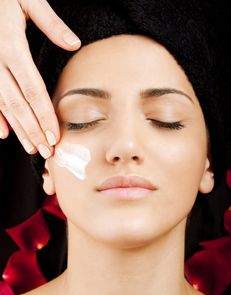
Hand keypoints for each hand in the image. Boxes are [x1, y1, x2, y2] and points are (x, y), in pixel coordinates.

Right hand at [0, 0, 80, 158]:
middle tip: (46, 151)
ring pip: (3, 106)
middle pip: (18, 104)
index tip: (55, 135)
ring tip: (31, 148)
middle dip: (33, 130)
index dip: (44, 115)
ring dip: (18, 129)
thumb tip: (73, 42)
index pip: (32, 90)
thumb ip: (50, 22)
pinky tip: (5, 133)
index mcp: (12, 46)